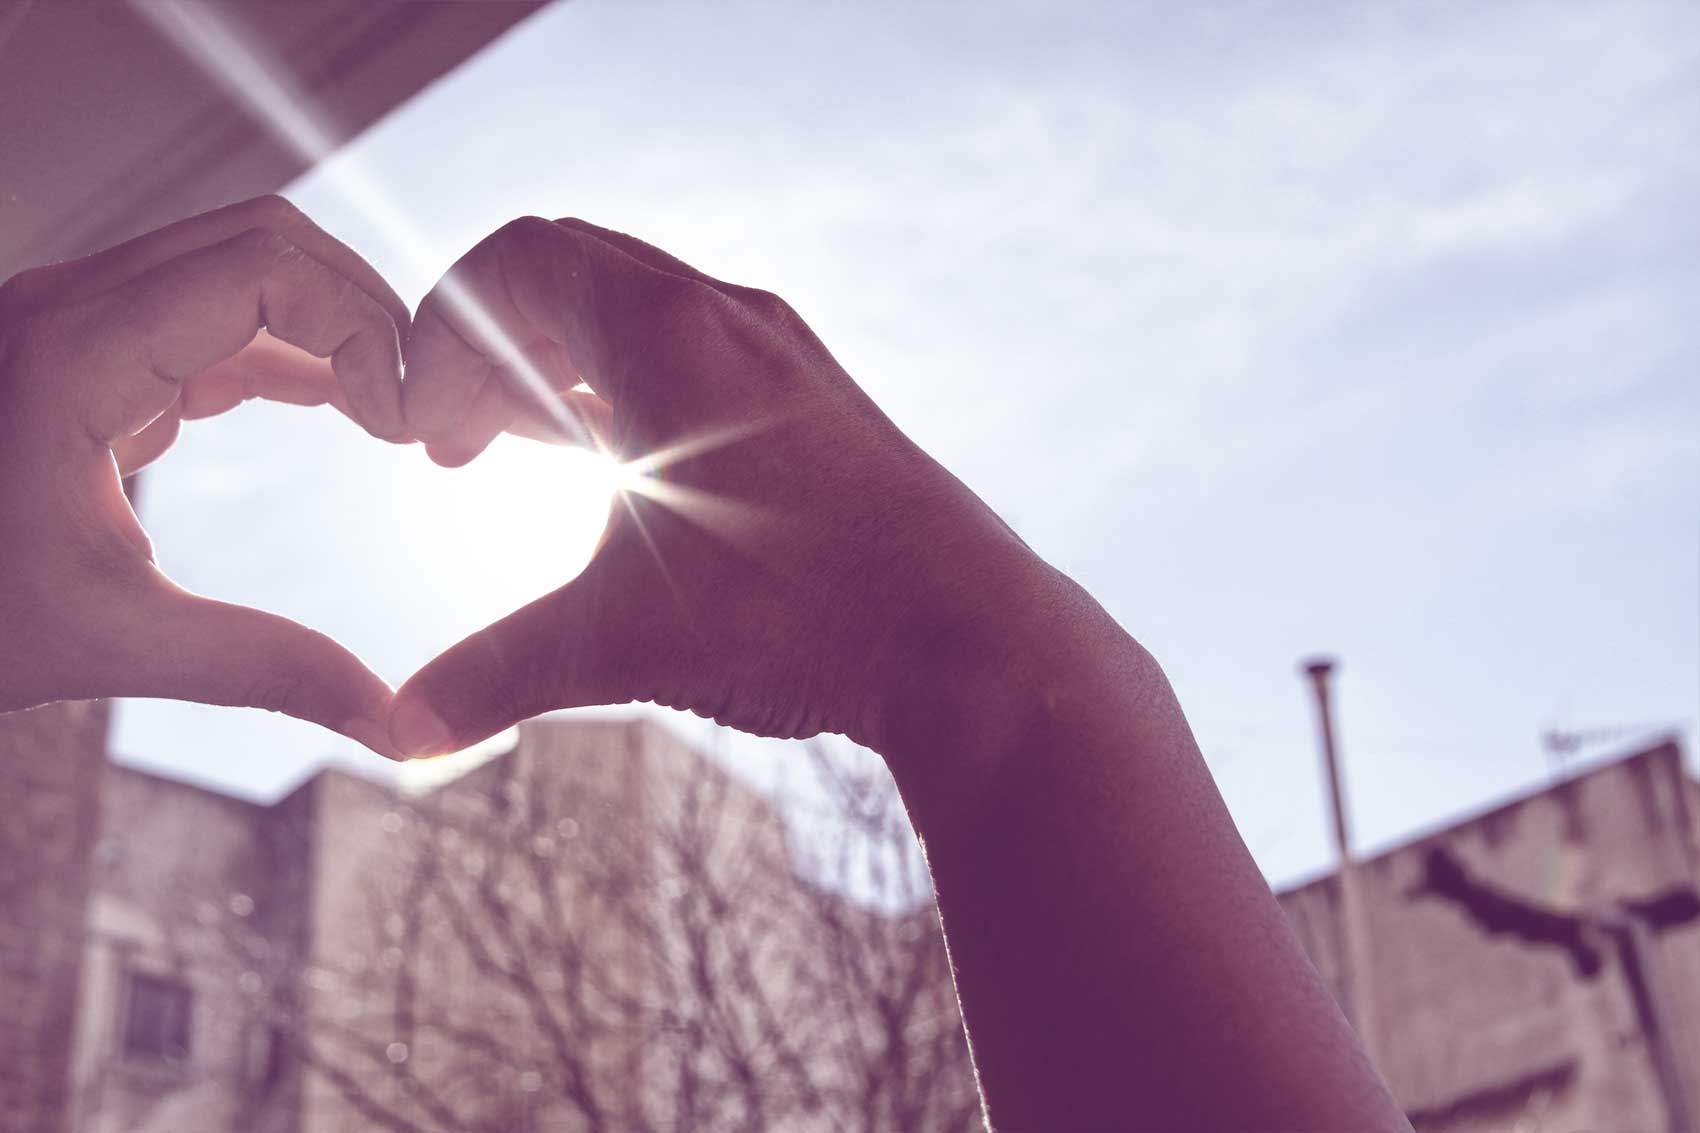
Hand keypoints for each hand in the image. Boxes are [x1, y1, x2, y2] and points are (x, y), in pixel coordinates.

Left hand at [0, 196, 411, 755]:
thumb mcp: (110, 645)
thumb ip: (267, 670)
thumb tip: (397, 725)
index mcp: (75, 352)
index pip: (268, 266)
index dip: (363, 328)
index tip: (403, 426)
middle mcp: (72, 306)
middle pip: (265, 239)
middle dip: (362, 310)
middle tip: (416, 407)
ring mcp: (74, 321)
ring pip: (242, 264)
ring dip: (329, 324)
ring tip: (392, 410)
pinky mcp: (85, 353)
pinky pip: (213, 314)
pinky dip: (287, 349)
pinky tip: (338, 406)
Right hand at [388, 218, 1036, 757]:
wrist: (972, 639)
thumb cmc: (799, 614)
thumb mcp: (621, 641)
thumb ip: (494, 674)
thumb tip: (399, 732)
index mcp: (664, 332)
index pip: (512, 260)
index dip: (440, 335)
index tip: (431, 438)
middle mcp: (728, 319)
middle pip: (571, 272)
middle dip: (494, 346)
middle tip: (464, 447)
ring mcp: (786, 357)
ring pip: (642, 314)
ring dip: (566, 366)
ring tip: (528, 450)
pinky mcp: (822, 406)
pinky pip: (700, 359)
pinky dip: (637, 392)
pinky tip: (626, 474)